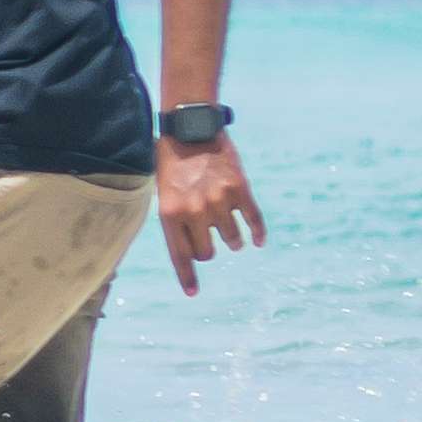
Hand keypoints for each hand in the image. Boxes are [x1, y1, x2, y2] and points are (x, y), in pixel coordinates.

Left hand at [155, 138, 264, 294]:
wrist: (192, 128)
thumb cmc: (172, 162)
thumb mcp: (163, 192)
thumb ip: (177, 220)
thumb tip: (193, 251)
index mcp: (170, 214)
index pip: (180, 256)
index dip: (187, 277)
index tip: (193, 293)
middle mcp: (194, 211)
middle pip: (207, 252)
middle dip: (208, 249)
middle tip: (208, 237)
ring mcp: (218, 201)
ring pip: (231, 240)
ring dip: (232, 239)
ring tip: (229, 230)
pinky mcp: (240, 190)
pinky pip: (253, 220)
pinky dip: (257, 232)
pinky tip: (258, 240)